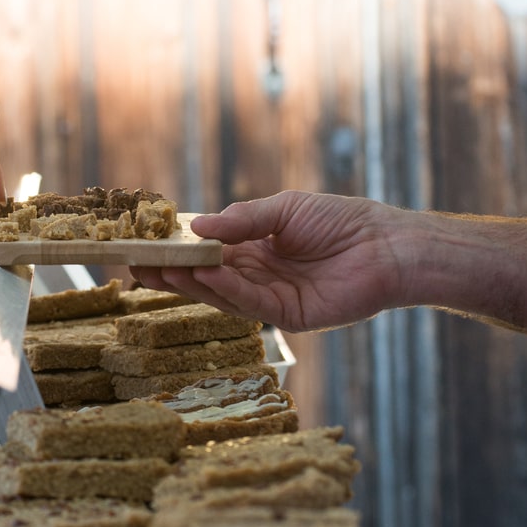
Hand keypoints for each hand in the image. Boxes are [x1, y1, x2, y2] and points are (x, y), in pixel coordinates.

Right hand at [130, 190, 407, 331]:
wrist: (389, 245)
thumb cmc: (342, 221)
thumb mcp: (284, 209)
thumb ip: (242, 220)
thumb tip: (197, 227)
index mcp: (257, 251)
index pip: (208, 253)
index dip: (178, 251)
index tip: (145, 245)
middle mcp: (259, 277)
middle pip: (206, 278)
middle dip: (172, 272)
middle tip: (137, 265)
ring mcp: (272, 299)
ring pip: (222, 294)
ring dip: (191, 283)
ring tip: (162, 269)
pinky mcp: (289, 317)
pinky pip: (250, 303)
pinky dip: (225, 289)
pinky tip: (204, 275)